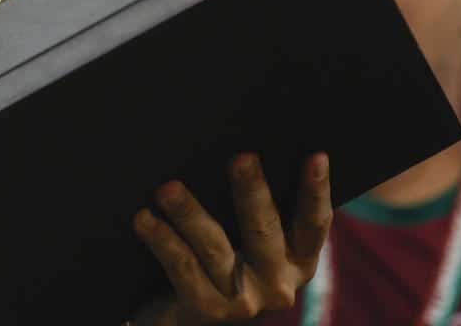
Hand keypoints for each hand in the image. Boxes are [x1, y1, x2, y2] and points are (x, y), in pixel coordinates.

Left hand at [131, 153, 331, 324]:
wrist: (183, 313)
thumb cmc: (216, 257)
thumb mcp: (244, 237)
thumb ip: (251, 206)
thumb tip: (238, 150)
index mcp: (297, 260)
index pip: (313, 223)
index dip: (316, 190)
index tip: (316, 156)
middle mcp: (278, 284)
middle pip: (264, 230)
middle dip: (252, 191)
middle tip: (242, 158)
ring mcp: (244, 301)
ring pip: (215, 247)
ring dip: (190, 213)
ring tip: (167, 188)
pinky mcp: (208, 309)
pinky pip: (183, 267)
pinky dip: (163, 240)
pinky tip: (144, 218)